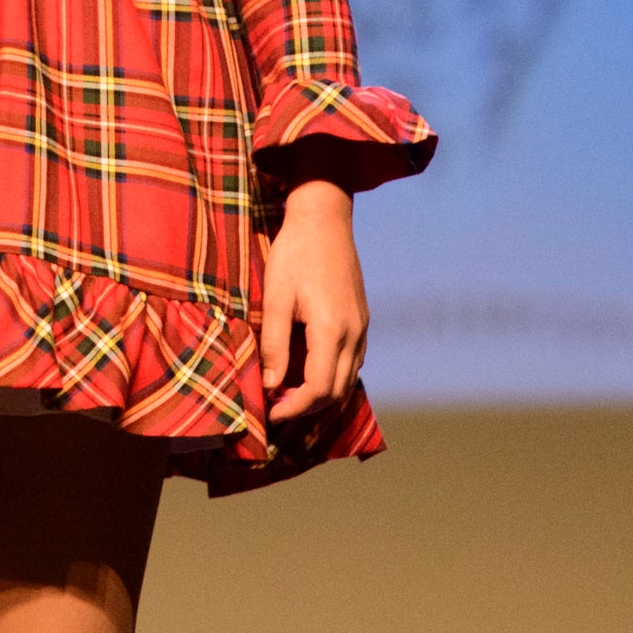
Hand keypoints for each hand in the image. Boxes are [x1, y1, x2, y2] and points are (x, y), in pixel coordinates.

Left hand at [260, 178, 368, 424]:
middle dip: (307, 408)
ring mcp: (362, 327)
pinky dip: (333, 377)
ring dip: (321, 395)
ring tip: (289, 395)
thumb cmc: (294, 254)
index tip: (270, 413)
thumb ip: (274, 345)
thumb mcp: (275, 298)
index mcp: (332, 330)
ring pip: (349, 380)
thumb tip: (271, 386)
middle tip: (276, 408)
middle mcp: (354, 334)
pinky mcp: (362, 320)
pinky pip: (352, 362)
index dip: (294, 408)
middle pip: (337, 392)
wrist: (325, 219)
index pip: (319, 389)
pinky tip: (308, 372)